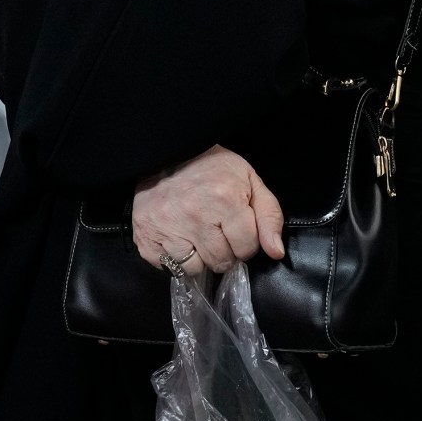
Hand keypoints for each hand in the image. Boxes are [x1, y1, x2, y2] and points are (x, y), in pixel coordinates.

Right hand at [131, 145, 286, 276]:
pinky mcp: (146, 237)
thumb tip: (275, 252)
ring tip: (197, 235)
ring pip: (195, 269)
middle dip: (224, 251)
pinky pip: (168, 267)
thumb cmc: (213, 167)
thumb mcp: (250, 181)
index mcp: (225, 199)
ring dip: (200, 257)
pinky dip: (175, 258)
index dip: (246, 241)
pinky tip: (178, 237)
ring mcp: (167, 228)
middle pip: (221, 261)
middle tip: (216, 230)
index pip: (247, 248)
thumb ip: (269, 216)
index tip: (237, 227)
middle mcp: (195, 216)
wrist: (168, 152)